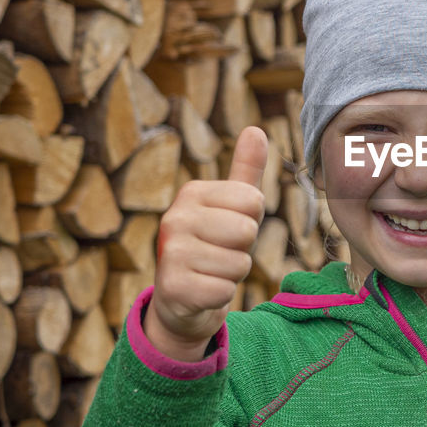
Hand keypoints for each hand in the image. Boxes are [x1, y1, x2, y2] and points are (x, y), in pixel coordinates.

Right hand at [147, 125, 267, 359]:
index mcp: (192, 192)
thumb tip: (256, 129)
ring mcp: (170, 252)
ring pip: (239, 264)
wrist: (180, 297)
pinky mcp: (172, 287)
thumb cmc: (214, 244)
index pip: (254, 199)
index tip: (229, 229)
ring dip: (233, 273)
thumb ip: (246, 170)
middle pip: (247, 230)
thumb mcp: (232, 206)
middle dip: (243, 249)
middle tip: (221, 253)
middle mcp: (174, 217)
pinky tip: (203, 290)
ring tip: (211, 271)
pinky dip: (221, 295)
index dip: (251, 220)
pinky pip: (224, 291)